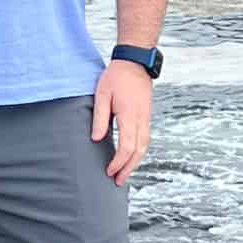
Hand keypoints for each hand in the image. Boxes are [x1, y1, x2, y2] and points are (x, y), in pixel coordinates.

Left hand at [91, 61, 152, 183]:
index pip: (127, 146)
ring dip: (135, 162)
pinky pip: (145, 139)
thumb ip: (99, 117)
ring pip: (144, 146)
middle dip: (128, 168)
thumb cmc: (116, 76)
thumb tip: (96, 139)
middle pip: (138, 151)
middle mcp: (141, 119)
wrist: (135, 62)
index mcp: (129, 115)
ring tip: (125, 173)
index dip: (118, 162)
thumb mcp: (102, 94)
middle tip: (118, 181)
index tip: (109, 171)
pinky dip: (138, 152)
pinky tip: (130, 157)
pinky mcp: (146, 116)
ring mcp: (146, 118)